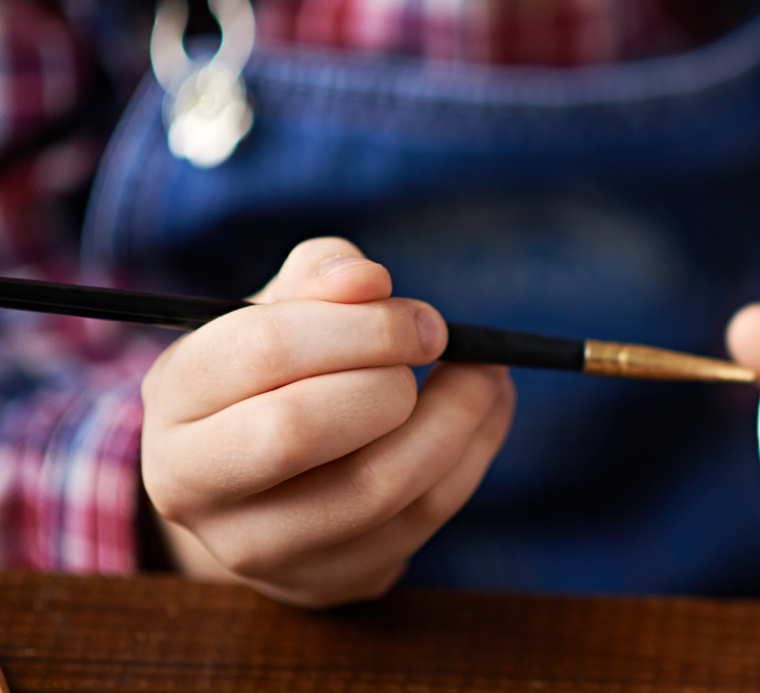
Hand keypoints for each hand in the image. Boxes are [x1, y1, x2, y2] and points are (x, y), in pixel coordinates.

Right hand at [141, 237, 515, 607]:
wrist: (262, 489)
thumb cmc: (276, 377)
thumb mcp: (278, 313)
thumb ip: (319, 278)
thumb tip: (366, 279)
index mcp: (173, 400)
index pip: (262, 350)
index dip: (359, 325)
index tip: (422, 317)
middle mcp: (194, 486)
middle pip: (302, 429)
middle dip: (392, 378)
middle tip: (439, 343)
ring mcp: (258, 548)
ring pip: (378, 486)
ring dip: (456, 419)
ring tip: (486, 374)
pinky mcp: (327, 581)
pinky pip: (423, 520)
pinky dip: (472, 456)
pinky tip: (486, 413)